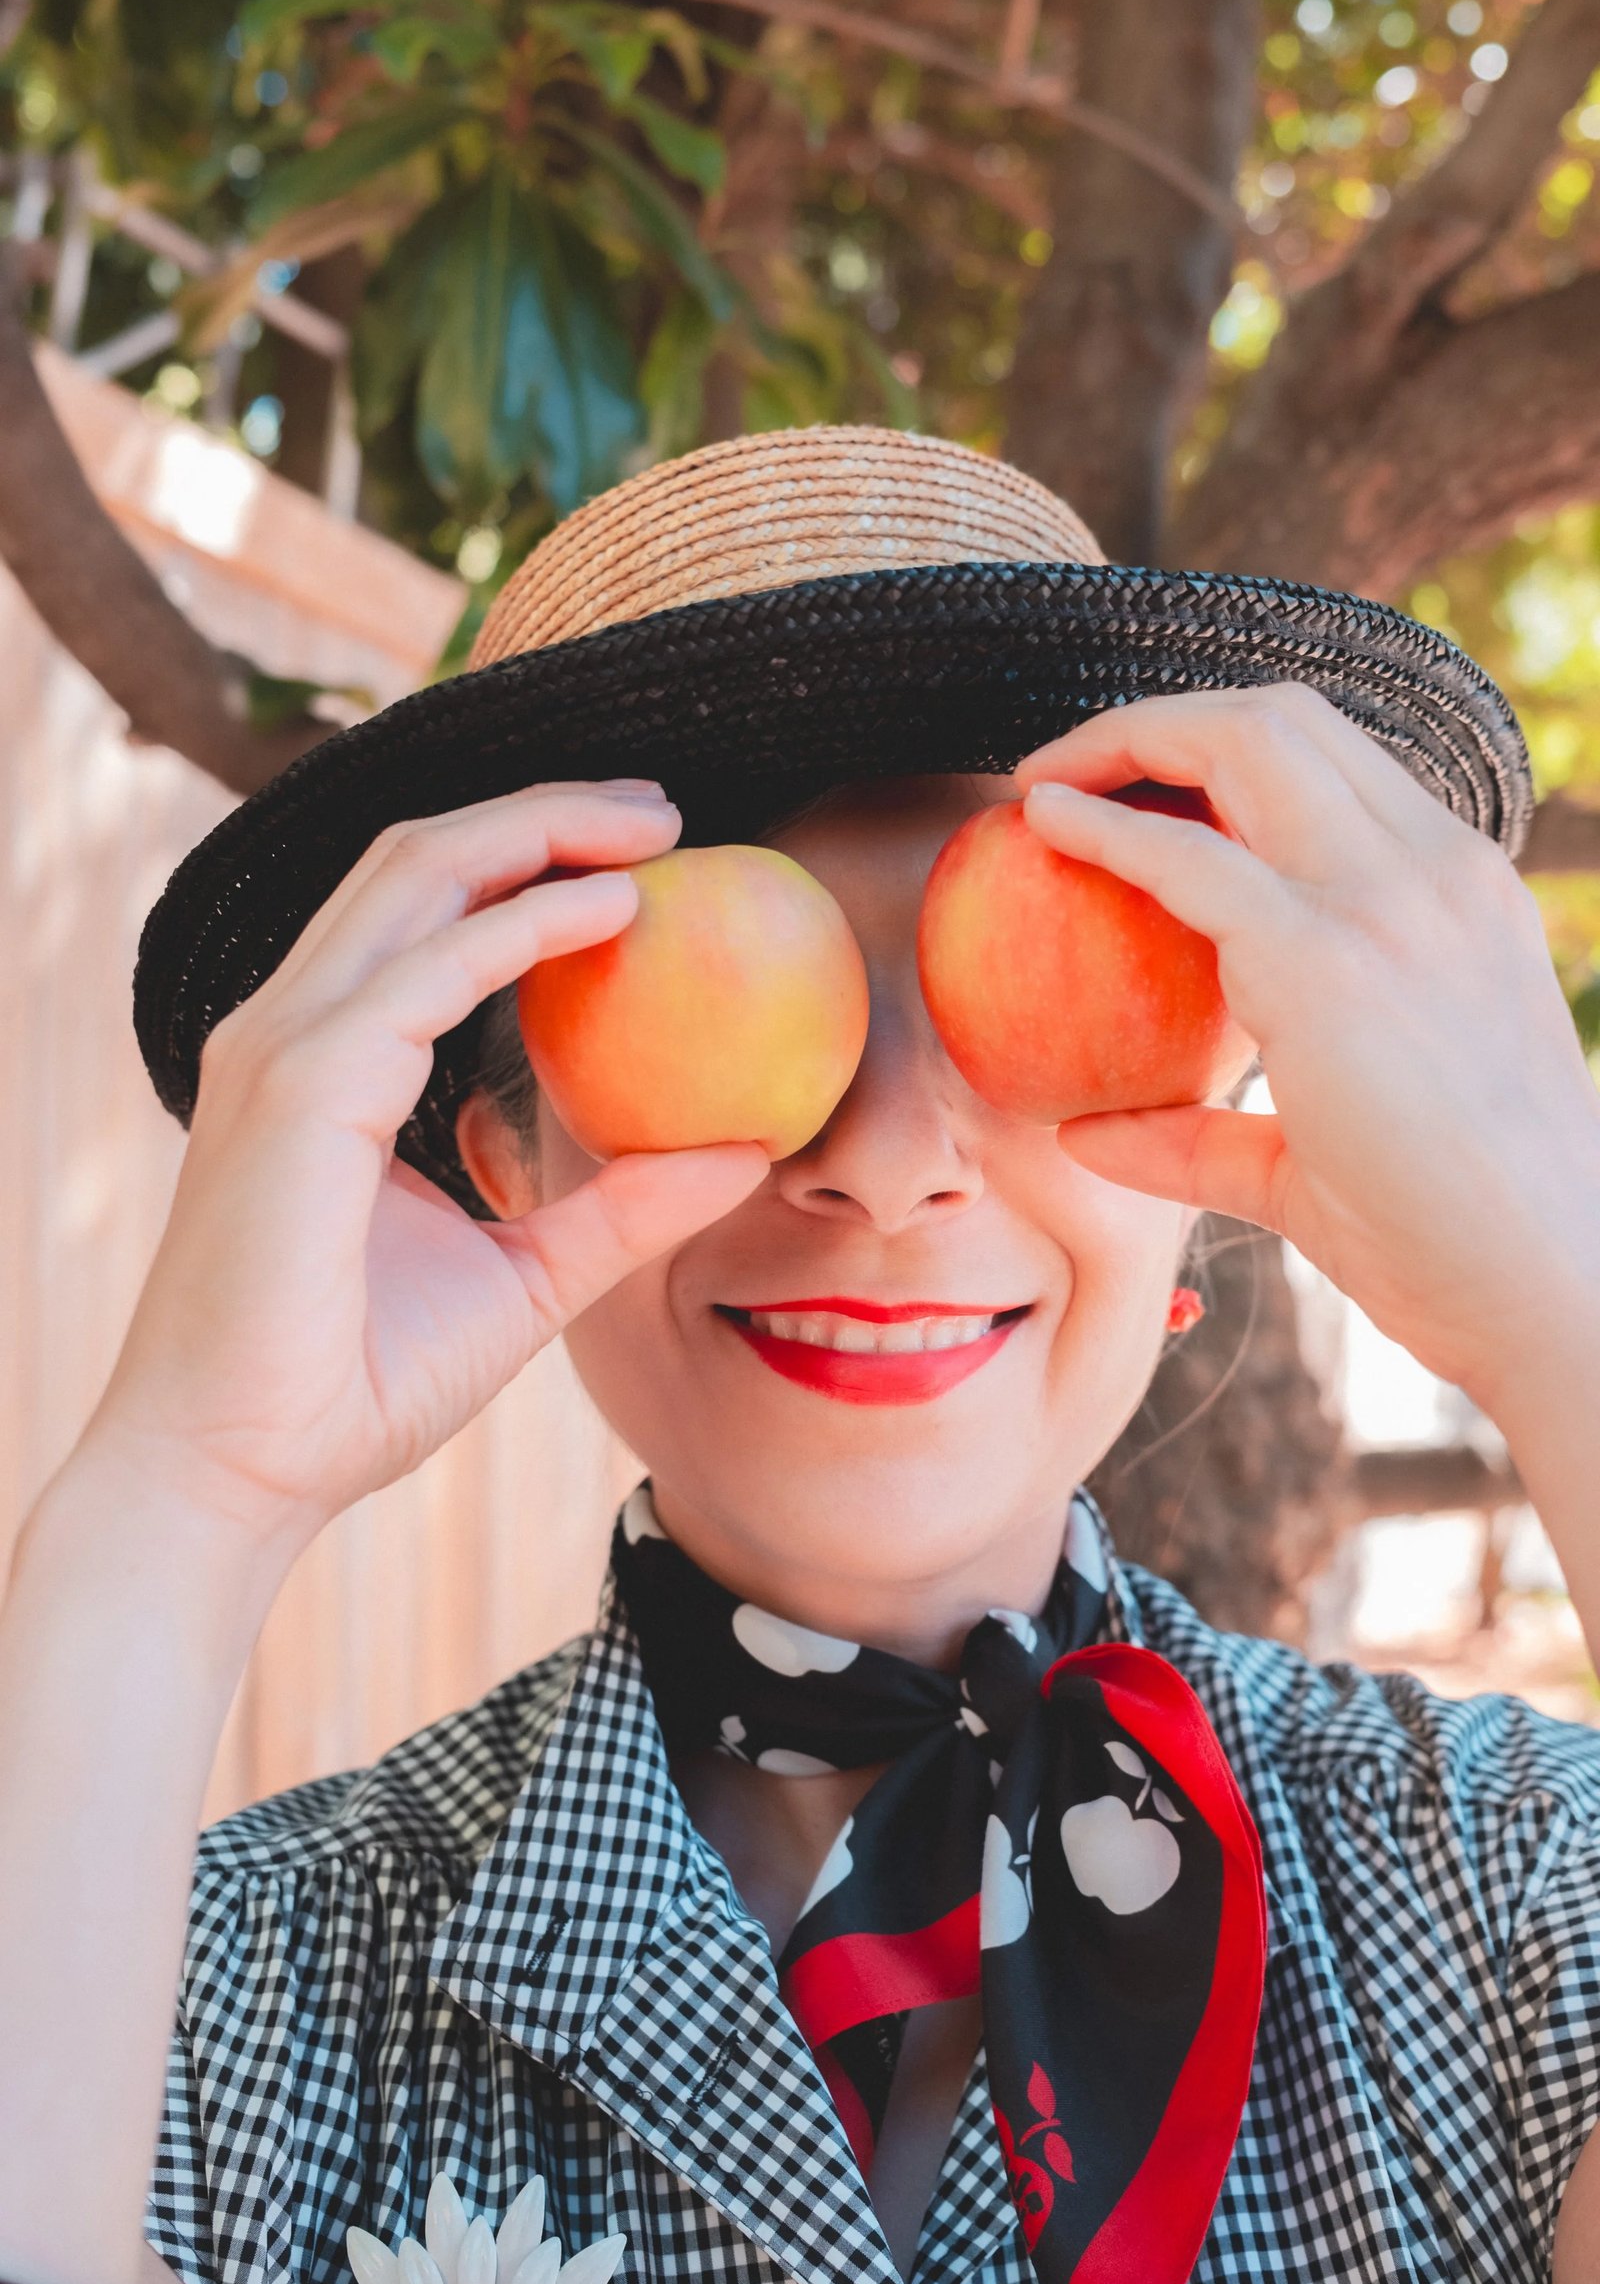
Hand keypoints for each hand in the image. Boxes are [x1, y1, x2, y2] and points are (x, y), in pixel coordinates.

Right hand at [88, 780, 766, 1543]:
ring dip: (541, 831)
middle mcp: (291, 1027)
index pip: (422, 910)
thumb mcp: (526, 1276)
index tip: (644, 855)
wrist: (237, 1471)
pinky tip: (617, 913)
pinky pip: (431, 968)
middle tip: (666, 812)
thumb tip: (747, 1153)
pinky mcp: (300, 1083)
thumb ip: (621, 1208)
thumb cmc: (355, 1384)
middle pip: (419, 858)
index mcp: (323, 1058)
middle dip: (544, 812)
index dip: (524, 857)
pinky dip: (528, 923)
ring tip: (657, 830)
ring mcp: (284, 1045)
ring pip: (416, 873)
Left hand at [1014, 683, 1599, 1406]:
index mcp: (1459, 892)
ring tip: (1041, 783)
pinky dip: (1102, 826)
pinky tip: (1038, 824)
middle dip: (1157, 718)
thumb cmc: (1453, 1244)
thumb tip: (1082, 1132)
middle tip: (1065, 770)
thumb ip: (1204, 1135)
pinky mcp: (1327, 959)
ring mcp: (1390, 901)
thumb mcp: (1317, 1163)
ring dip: (1124, 739)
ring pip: (1242, 738)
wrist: (1554, 1294)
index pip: (1332, 763)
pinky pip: (1187, 856)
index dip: (1216, 749)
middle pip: (1281, 717)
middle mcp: (1435, 869)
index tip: (1133, 791)